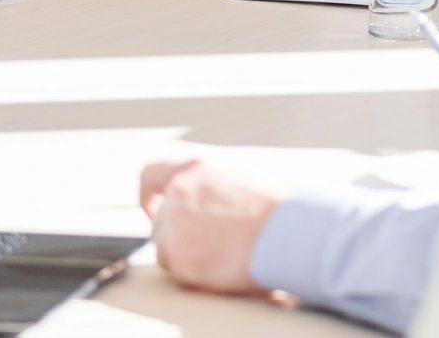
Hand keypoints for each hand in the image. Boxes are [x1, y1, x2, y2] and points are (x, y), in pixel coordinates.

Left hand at [140, 157, 281, 294]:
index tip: (152, 207)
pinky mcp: (177, 255)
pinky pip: (178, 272)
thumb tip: (209, 198)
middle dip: (179, 236)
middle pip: (161, 221)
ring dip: (189, 256)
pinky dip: (197, 274)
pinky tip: (224, 266)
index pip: (151, 173)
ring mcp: (174, 223)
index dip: (149, 195)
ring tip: (225, 255)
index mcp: (195, 165)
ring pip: (167, 249)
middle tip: (206, 245)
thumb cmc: (280, 204)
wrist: (289, 229)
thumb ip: (215, 182)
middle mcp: (178, 191)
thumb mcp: (245, 174)